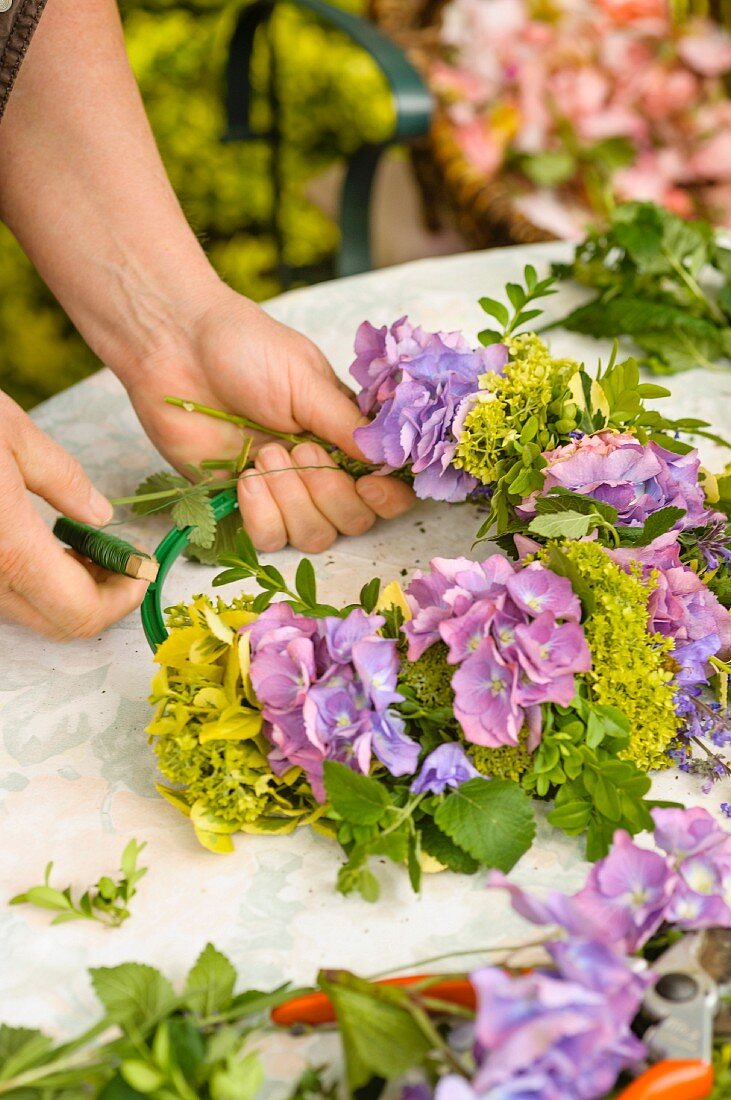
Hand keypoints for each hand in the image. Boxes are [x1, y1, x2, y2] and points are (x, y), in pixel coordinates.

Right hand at [0, 393, 146, 638]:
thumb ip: (64, 483)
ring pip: (30, 614)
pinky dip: (37, 581)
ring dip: (71, 593)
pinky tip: (50, 545)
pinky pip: (4, 593)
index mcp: (7, 548)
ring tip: (91, 548)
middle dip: (104, 599)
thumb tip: (100, 518)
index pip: (83, 612)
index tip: (146, 567)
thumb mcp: (13, 434)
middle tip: (126, 560)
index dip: (125, 598)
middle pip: (60, 624)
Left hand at [126, 286, 414, 552]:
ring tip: (265, 454)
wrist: (177, 348)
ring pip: (314, 536)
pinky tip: (245, 478)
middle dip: (331, 493)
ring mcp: (281, 491)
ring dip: (294, 500)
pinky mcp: (241, 504)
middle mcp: (320, 471)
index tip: (368, 483)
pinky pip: (269, 538)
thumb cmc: (245, 349)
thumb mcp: (307, 380)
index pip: (386, 489)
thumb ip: (349, 425)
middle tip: (302, 448)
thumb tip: (388, 459)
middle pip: (354, 520)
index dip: (386, 498)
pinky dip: (261, 513)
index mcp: (346, 438)